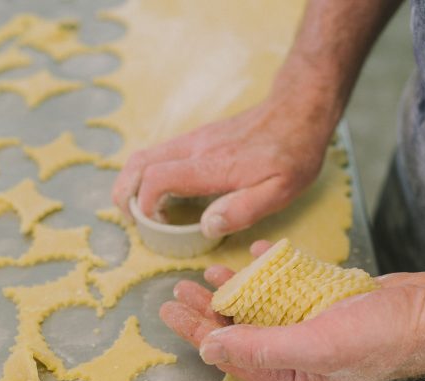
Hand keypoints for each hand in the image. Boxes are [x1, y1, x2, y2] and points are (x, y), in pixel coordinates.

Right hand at [111, 93, 333, 238]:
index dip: (146, 205)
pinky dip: (149, 173)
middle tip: (133, 220)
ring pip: (146, 155)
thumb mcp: (281, 189)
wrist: (298, 109)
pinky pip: (162, 153)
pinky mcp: (201, 137)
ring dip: (133, 182)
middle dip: (125, 193)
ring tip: (141, 210)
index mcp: (213, 165)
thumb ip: (243, 209)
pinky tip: (163, 193)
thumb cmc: (294, 152)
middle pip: (139, 163)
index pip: (158, 179)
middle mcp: (196, 148)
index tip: (157, 226)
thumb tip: (207, 226)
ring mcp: (196, 139)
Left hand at [160, 241, 424, 380]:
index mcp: (292, 378)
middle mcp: (299, 356)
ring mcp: (315, 328)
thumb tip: (210, 349)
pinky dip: (272, 271)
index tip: (169, 309)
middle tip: (182, 289)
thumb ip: (261, 347)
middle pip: (242, 333)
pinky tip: (259, 255)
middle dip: (210, 312)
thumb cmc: (381, 337)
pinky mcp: (329, 303)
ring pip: (263, 308)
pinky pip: (290, 287)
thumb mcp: (315, 346)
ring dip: (237, 290)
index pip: (232, 356)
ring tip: (211, 273)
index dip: (197, 333)